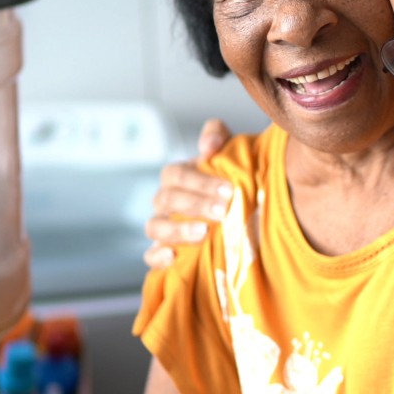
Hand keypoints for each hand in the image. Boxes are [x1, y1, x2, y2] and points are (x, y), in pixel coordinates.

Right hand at [142, 118, 232, 269]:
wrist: (242, 213)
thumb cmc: (230, 179)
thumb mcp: (229, 152)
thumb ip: (217, 136)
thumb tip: (208, 146)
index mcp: (178, 177)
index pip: (175, 174)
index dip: (198, 181)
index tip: (228, 190)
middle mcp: (165, 202)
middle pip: (166, 199)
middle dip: (194, 204)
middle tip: (223, 211)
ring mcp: (163, 227)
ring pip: (155, 227)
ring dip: (177, 230)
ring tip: (204, 232)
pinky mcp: (164, 253)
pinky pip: (150, 257)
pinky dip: (157, 257)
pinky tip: (173, 257)